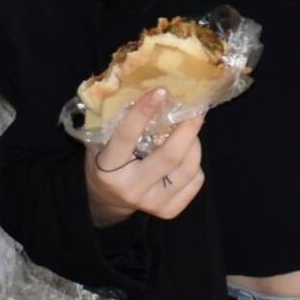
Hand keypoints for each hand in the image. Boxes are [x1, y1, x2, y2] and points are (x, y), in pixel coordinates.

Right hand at [85, 88, 206, 226]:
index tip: (161, 92)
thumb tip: (152, 88)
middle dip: (188, 129)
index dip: (144, 112)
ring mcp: (151, 203)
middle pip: (169, 156)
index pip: (127, 137)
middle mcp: (130, 188)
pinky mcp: (169, 211)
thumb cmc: (109, 158)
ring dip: (194, 144)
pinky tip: (185, 154)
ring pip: (189, 168)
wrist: (108, 197)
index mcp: (108, 168)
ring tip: (190, 130)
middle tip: (196, 111)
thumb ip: (120, 119)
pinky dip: (195, 162)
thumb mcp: (103, 139)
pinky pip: (196, 180)